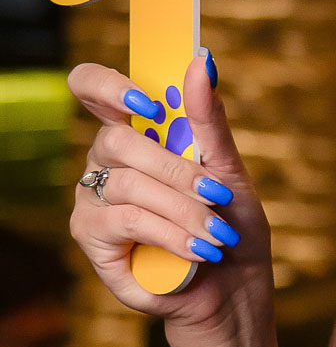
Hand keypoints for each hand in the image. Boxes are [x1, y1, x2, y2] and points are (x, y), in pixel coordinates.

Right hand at [68, 50, 272, 339]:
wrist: (232, 287)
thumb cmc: (228, 223)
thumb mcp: (229, 168)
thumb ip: (210, 119)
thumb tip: (203, 60)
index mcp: (132, 133)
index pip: (92, 88)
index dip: (109, 86)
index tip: (150, 102)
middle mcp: (105, 162)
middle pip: (117, 141)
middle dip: (177, 170)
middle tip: (219, 195)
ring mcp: (93, 200)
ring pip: (129, 187)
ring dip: (184, 210)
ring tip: (218, 235)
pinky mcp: (92, 239)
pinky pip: (127, 223)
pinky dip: (172, 235)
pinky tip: (198, 251)